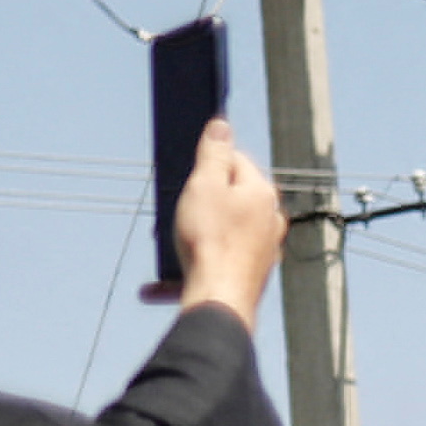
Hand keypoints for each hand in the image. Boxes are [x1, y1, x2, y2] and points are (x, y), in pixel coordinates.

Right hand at [155, 115, 284, 324]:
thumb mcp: (205, 184)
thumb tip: (222, 125)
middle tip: (179, 212)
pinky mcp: (249, 275)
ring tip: (172, 244)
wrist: (219, 300)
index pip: (236, 160)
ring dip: (192, 235)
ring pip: (221, 231)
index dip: (208, 164)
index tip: (189, 177)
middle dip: (200, 201)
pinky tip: (156, 286)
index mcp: (262, 193)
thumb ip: (214, 154)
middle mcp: (269, 220)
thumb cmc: (211, 241)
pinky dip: (190, 268)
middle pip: (229, 196)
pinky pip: (215, 262)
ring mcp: (263, 250)